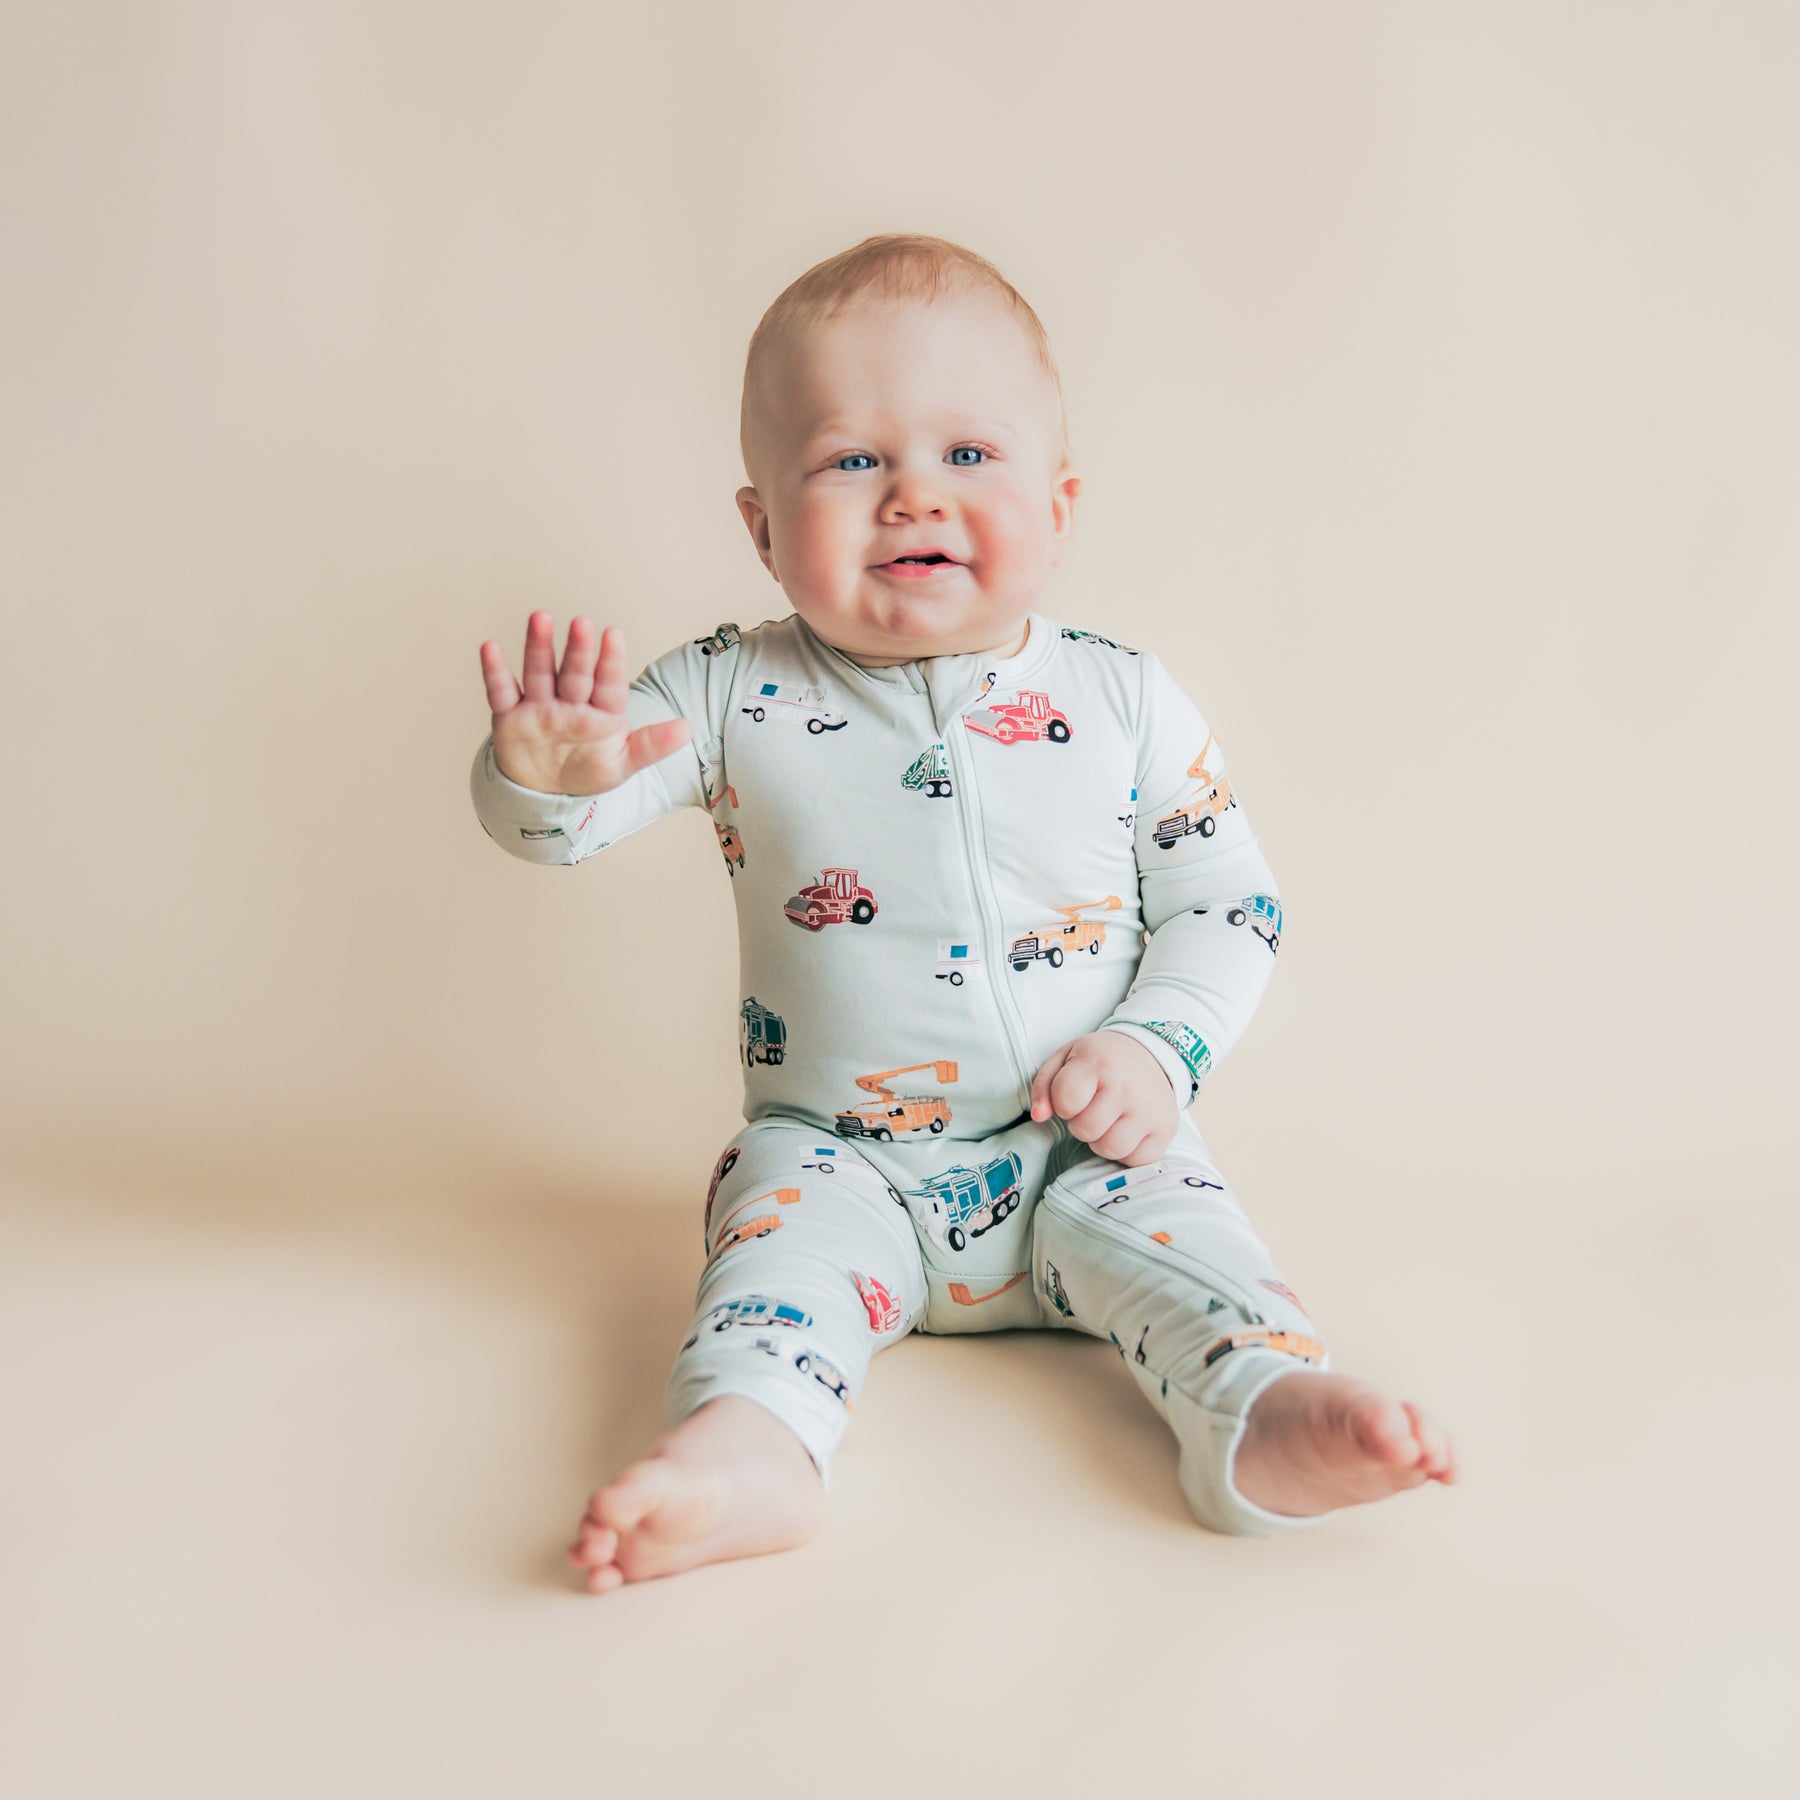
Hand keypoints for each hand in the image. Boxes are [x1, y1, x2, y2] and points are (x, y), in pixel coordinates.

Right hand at [478, 613, 691, 795]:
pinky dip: (495, 672)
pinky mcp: (510, 716)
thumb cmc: (587, 770)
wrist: (545, 792)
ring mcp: (539, 706)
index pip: (608, 683)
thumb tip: (688, 729)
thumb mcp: (623, 763)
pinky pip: (502, 692)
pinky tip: (490, 648)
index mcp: (600, 711)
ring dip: (539, 647)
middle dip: (579, 650)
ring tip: (540, 618)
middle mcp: (569, 701)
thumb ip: (652, 745)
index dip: (611, 661)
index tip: (614, 634)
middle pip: (575, 673)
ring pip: (540, 672)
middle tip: (583, 623)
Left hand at [1028, 1031, 1177, 1166]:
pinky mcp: (1166, 1127)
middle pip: (1085, 1130)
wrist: (1148, 1052)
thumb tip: (1039, 1116)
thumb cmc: (1100, 1059)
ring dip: (1102, 1140)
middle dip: (1081, 1124)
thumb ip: (1044, 1086)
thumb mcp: (1065, 1058)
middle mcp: (1127, 1086)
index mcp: (1098, 1062)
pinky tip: (1128, 1129)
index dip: (1063, 1104)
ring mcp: (1149, 1109)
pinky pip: (1136, 1160)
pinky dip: (1127, 1151)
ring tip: (1109, 1120)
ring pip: (1110, 1149)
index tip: (1074, 1095)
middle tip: (1092, 1108)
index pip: (1065, 1101)